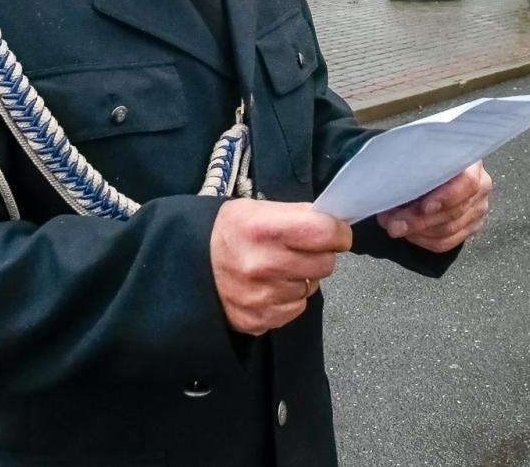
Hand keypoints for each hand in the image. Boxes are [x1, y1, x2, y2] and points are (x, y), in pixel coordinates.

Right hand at [210, 199, 351, 335]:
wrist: (191, 263)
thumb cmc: (229, 232)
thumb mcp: (257, 209)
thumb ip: (297, 214)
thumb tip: (336, 223)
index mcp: (264, 229)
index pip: (325, 232)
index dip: (338, 232)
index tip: (337, 234)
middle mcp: (262, 264)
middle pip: (325, 264)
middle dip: (320, 255)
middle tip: (300, 250)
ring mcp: (260, 296)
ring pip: (311, 288)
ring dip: (302, 279)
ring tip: (277, 268)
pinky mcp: (257, 320)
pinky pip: (296, 309)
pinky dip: (289, 299)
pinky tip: (269, 287)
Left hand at [375, 161, 492, 252]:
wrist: (435, 164)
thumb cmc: (425, 156)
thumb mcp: (421, 154)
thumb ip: (415, 168)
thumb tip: (392, 189)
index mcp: (471, 161)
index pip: (468, 183)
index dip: (446, 198)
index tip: (424, 207)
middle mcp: (482, 185)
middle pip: (454, 212)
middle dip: (419, 220)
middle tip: (391, 223)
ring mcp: (478, 208)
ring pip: (448, 231)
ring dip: (416, 232)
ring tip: (392, 224)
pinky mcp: (470, 227)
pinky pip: (446, 242)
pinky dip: (422, 240)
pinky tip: (407, 233)